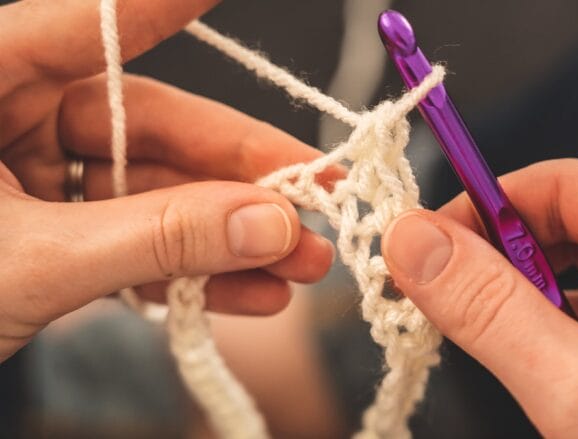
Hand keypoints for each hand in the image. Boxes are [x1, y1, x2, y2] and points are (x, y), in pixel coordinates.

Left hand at [0, 0, 336, 360]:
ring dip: (231, 236)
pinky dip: (189, 271)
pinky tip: (249, 293)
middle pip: (151, 126)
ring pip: (155, 194)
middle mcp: (8, 118)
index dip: (169, 3)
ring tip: (301, 265)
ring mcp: (33, 180)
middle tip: (317, 201)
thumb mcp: (30, 264)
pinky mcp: (51, 235)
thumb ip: (154, 238)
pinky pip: (134, 242)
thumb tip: (269, 223)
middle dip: (240, 177)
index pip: (91, 22)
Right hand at [382, 159, 577, 436]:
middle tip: (447, 292)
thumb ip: (490, 310)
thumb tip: (416, 242)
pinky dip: (575, 325)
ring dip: (538, 296)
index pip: (570, 185)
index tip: (427, 243)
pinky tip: (545, 355)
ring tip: (495, 332)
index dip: (485, 211)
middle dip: (508, 259)